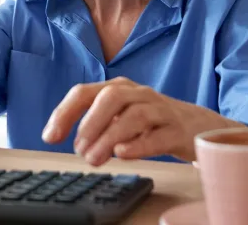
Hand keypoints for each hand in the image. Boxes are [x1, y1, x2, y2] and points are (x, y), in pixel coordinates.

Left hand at [42, 77, 245, 165]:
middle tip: (78, 149)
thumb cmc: (150, 122)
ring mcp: (160, 110)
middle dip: (90, 123)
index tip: (50, 137)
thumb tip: (72, 141)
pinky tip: (122, 153)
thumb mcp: (120, 116)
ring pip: (135, 116)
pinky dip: (139, 145)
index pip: (85, 92)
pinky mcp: (178, 130)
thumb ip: (96, 124)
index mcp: (119, 89)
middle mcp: (139, 94)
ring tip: (94, 159)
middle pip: (111, 97)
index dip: (64, 113)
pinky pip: (159, 135)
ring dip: (109, 137)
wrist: (197, 126)